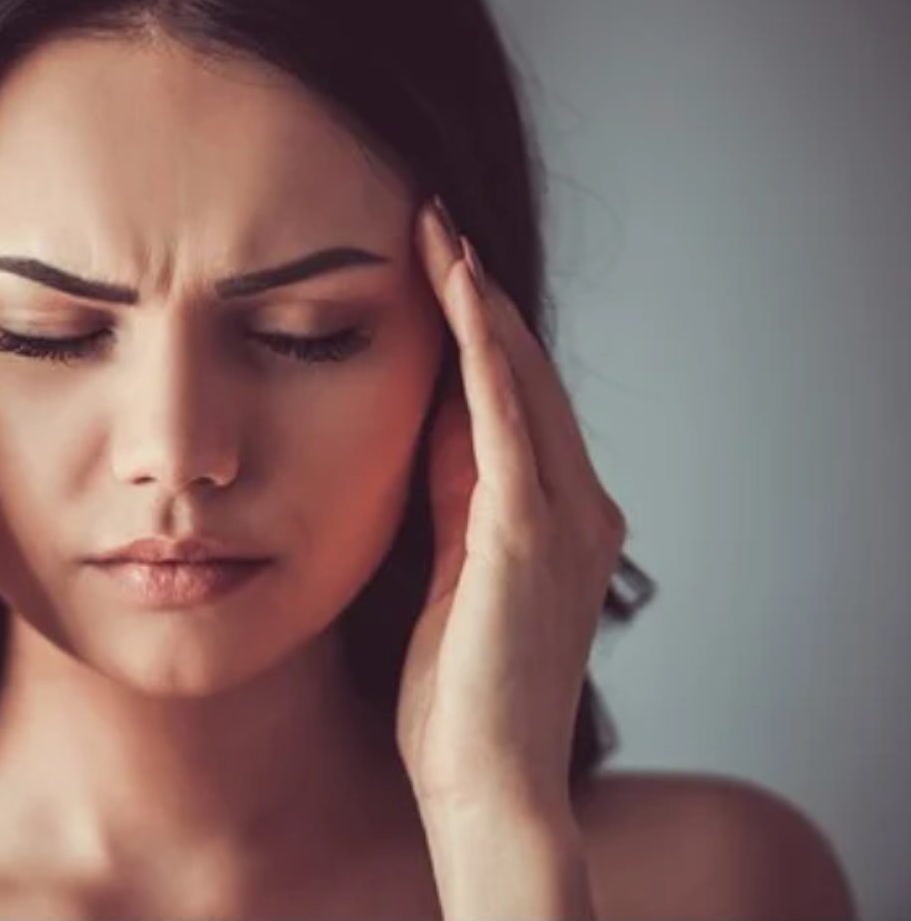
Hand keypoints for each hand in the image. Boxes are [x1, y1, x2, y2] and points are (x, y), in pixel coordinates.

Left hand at [395, 199, 626, 815]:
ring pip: (519, 379)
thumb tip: (429, 432)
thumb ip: (450, 504)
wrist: (486, 783)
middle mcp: (577, 508)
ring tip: (437, 232)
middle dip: (478, 298)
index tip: (435, 273)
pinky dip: (482, 348)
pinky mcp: (527, 531)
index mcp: (552, 522)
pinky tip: (457, 289)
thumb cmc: (458, 700)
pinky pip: (504, 416)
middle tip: (433, 224)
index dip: (477, 334)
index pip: (512, 404)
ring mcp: (563, 516)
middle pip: (522, 376)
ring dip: (479, 302)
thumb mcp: (447, 580)